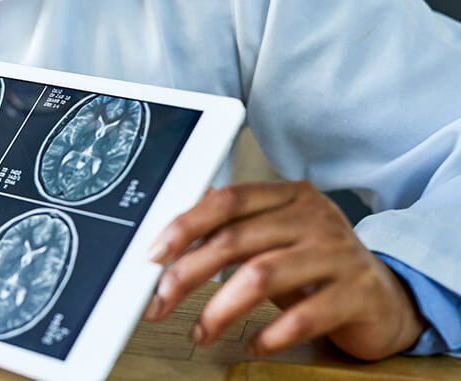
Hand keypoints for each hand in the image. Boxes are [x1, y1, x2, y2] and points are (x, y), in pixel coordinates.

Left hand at [144, 181, 425, 359]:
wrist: (386, 297)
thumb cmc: (318, 265)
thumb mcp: (275, 237)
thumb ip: (231, 228)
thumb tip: (171, 231)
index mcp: (289, 197)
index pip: (228, 200)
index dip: (186, 225)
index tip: (154, 254)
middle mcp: (314, 218)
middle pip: (235, 240)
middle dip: (187, 274)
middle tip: (160, 301)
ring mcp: (338, 254)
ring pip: (262, 276)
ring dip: (220, 309)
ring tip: (201, 332)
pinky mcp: (357, 293)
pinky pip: (303, 316)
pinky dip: (269, 334)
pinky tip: (252, 343)